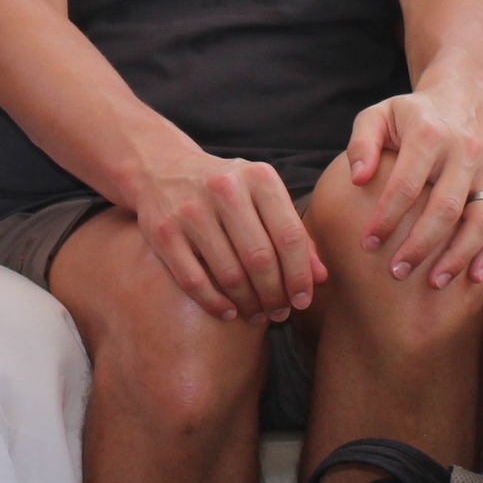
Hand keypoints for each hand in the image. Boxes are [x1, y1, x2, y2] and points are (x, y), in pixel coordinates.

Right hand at [126, 148, 325, 322]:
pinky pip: (194, 281)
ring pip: (229, 274)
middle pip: (261, 258)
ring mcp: (190, 210)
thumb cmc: (225, 190)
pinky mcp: (163, 232)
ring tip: (257, 315)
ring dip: (248, 303)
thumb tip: (321, 278)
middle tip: (279, 313)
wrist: (162, 168)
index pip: (290, 236)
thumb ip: (293, 233)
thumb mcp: (262, 197)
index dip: (300, 275)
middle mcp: (225, 189)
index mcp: (258, 178)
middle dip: (274, 295)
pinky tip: (229, 312)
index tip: (303, 301)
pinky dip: (215, 303)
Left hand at [344, 75, 482, 288]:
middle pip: (445, 208)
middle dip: (420, 246)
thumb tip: (357, 178)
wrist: (465, 94)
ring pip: (481, 219)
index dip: (386, 218)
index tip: (368, 244)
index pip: (406, 184)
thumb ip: (362, 144)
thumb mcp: (379, 115)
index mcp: (429, 133)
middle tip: (396, 272)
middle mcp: (464, 151)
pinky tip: (473, 277)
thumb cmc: (413, 114)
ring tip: (434, 282)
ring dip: (458, 256)